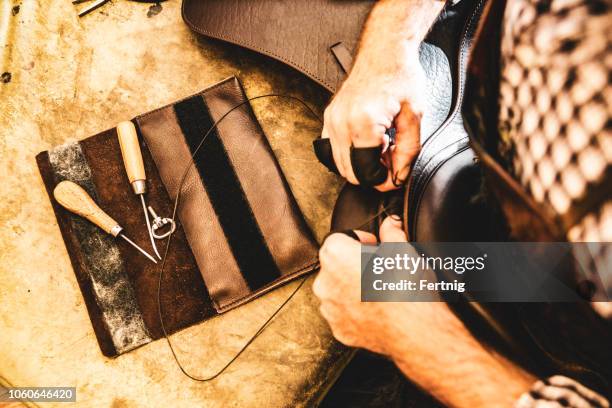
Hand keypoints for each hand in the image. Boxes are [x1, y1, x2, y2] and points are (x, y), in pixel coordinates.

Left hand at [313, 216, 448, 354]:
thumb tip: (392, 222)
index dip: (360, 241)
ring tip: (380, 292)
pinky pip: (345, 316)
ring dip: (354, 290)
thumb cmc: (407, 288)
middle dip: (354, 265)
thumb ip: (392, 232)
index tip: (374, 248)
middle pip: (336, 266)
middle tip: (380, 270)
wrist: (414, 330)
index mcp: (336, 255)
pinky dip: (357, 313)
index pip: (340, 238)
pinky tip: (378, 311)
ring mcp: (330, 309)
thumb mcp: (403, 251)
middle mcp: (325, 282)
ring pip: (338, 292)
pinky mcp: (339, 330)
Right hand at [322, 43, 424, 190]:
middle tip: (391, 161)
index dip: (385, 181)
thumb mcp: (414, 117)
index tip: (396, 174)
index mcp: (364, 123)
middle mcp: (342, 123)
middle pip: (350, 174)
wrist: (384, 52)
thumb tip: (398, 177)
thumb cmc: (400, 77)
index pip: (367, 173)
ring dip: (360, 166)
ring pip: (339, 165)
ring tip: (381, 150)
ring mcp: (332, 121)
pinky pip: (331, 151)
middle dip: (373, 175)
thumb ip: (407, 152)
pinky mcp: (328, 118)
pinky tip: (366, 145)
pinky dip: (349, 156)